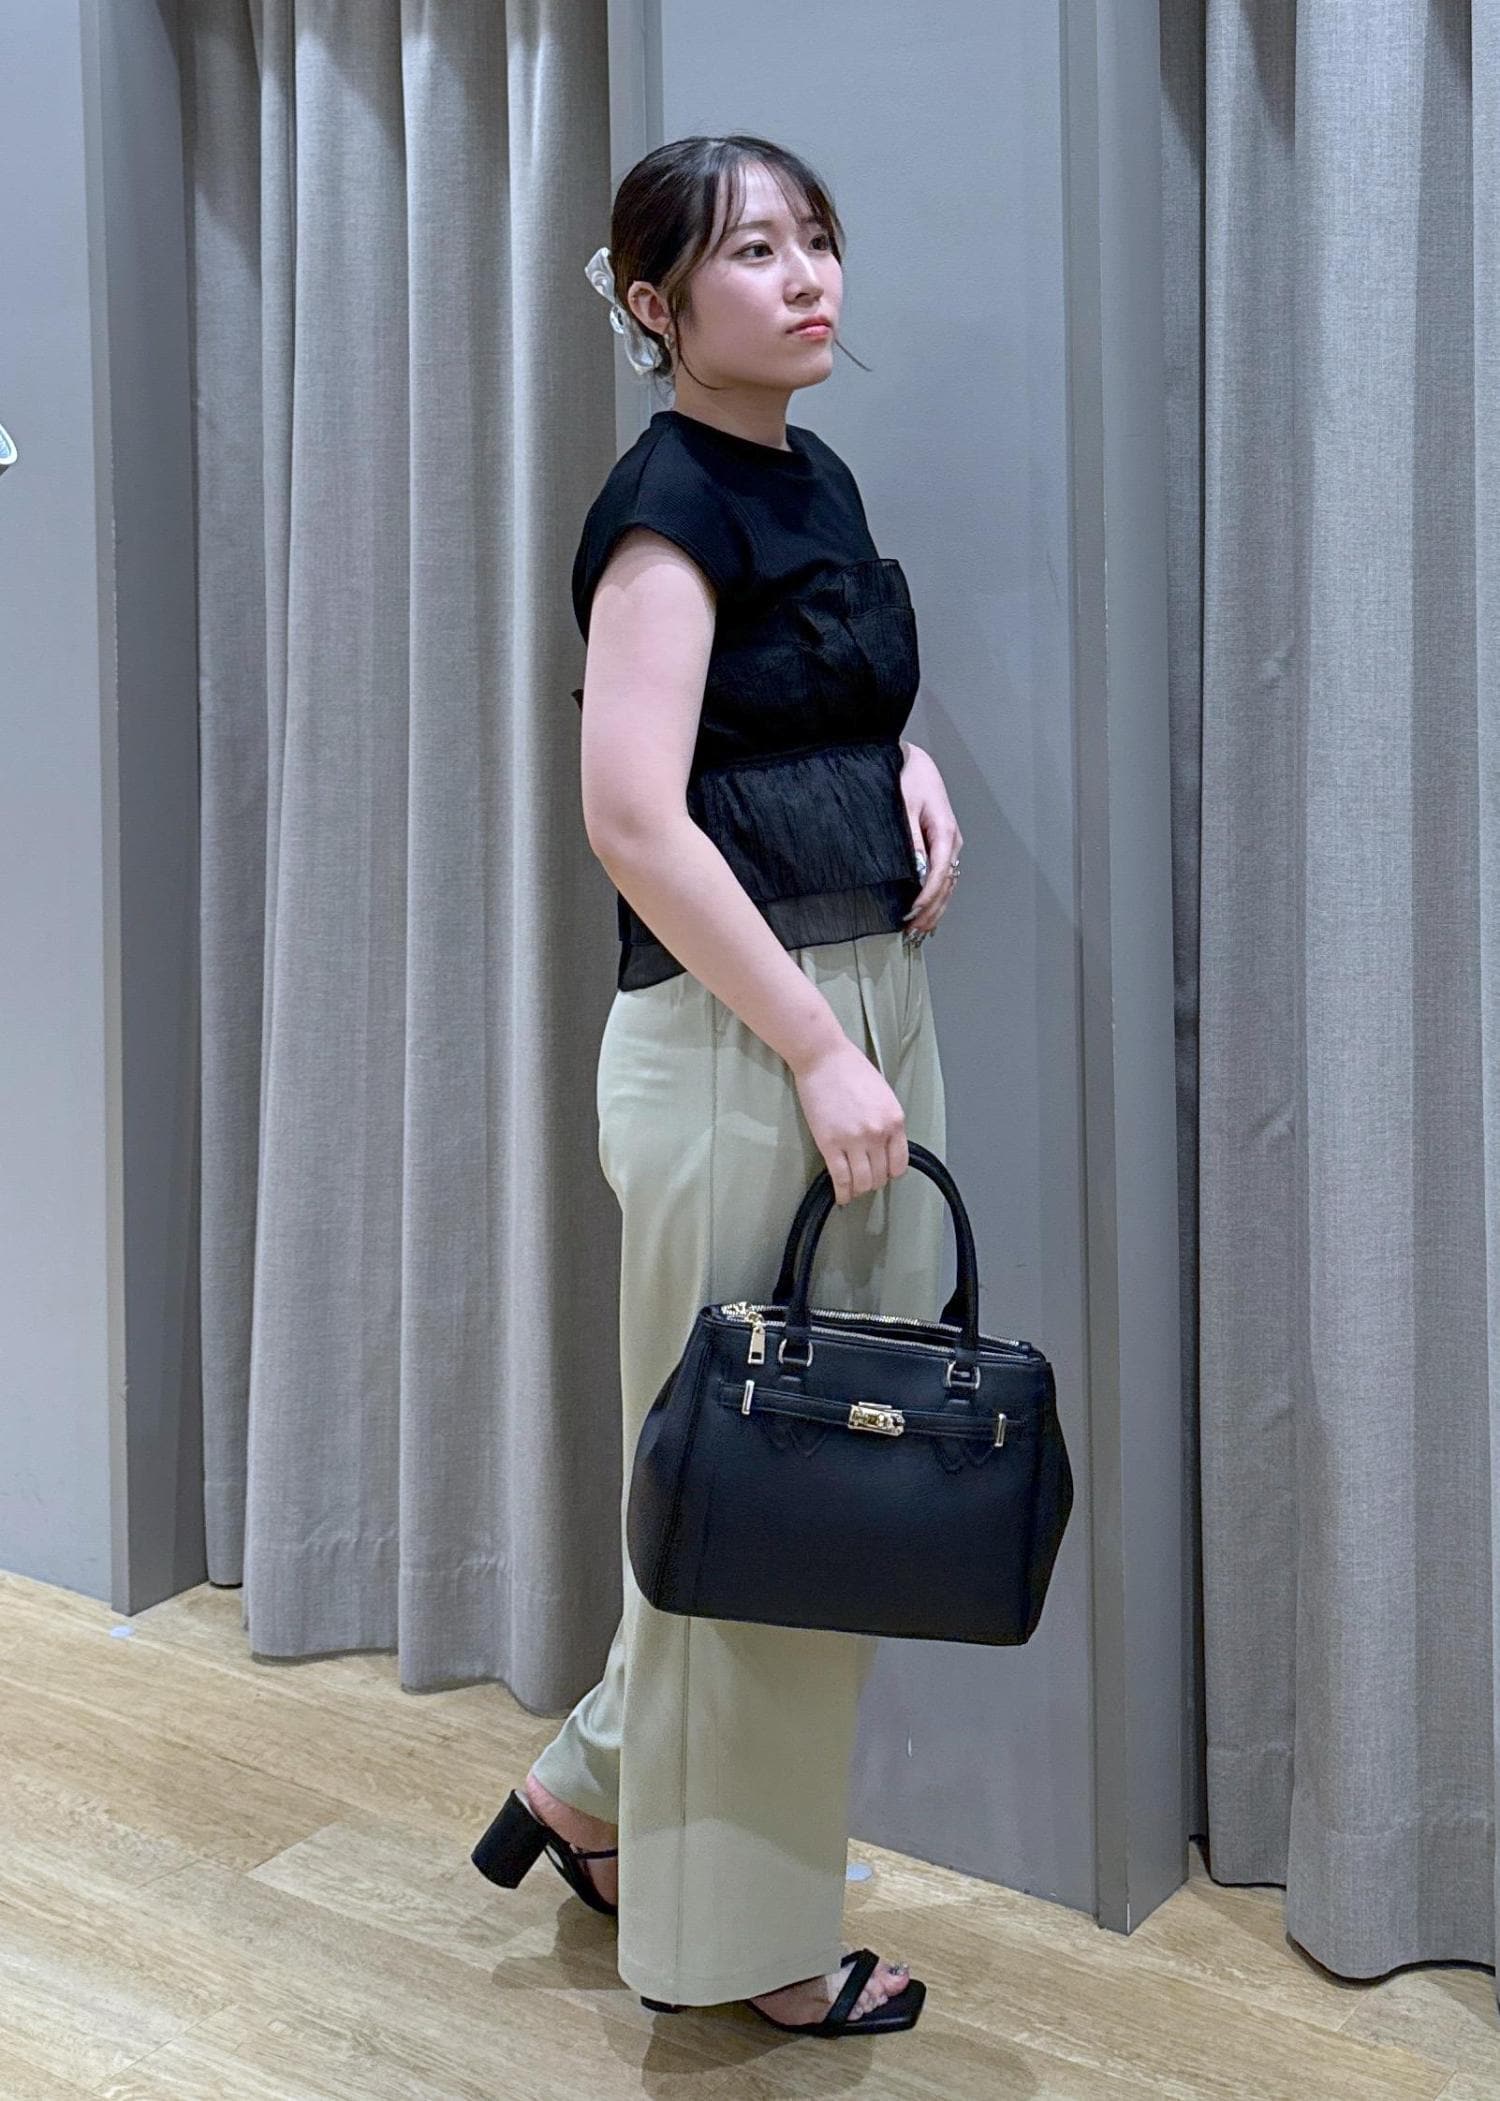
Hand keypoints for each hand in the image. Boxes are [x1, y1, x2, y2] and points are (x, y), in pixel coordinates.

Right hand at [789, 1036, 908, 1206]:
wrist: (823, 1057)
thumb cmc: (851, 1069)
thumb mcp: (883, 1095)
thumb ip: (887, 1121)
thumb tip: (885, 1146)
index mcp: (895, 1121)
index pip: (899, 1163)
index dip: (890, 1173)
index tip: (883, 1173)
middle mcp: (878, 1133)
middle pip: (881, 1175)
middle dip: (874, 1182)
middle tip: (865, 1181)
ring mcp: (854, 1140)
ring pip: (862, 1181)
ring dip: (859, 1190)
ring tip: (853, 1190)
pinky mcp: (830, 1143)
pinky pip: (840, 1178)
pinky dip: (842, 1192)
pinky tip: (841, 1197)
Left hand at [898, 741, 963, 936]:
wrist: (914, 762)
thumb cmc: (907, 779)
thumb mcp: (904, 807)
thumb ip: (910, 840)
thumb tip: (915, 871)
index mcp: (945, 831)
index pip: (939, 874)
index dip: (926, 898)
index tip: (912, 914)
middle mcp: (952, 841)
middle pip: (947, 885)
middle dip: (931, 911)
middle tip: (913, 933)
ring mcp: (950, 844)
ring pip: (948, 885)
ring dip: (935, 909)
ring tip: (920, 930)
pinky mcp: (943, 845)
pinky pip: (944, 877)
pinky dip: (937, 897)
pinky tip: (927, 912)